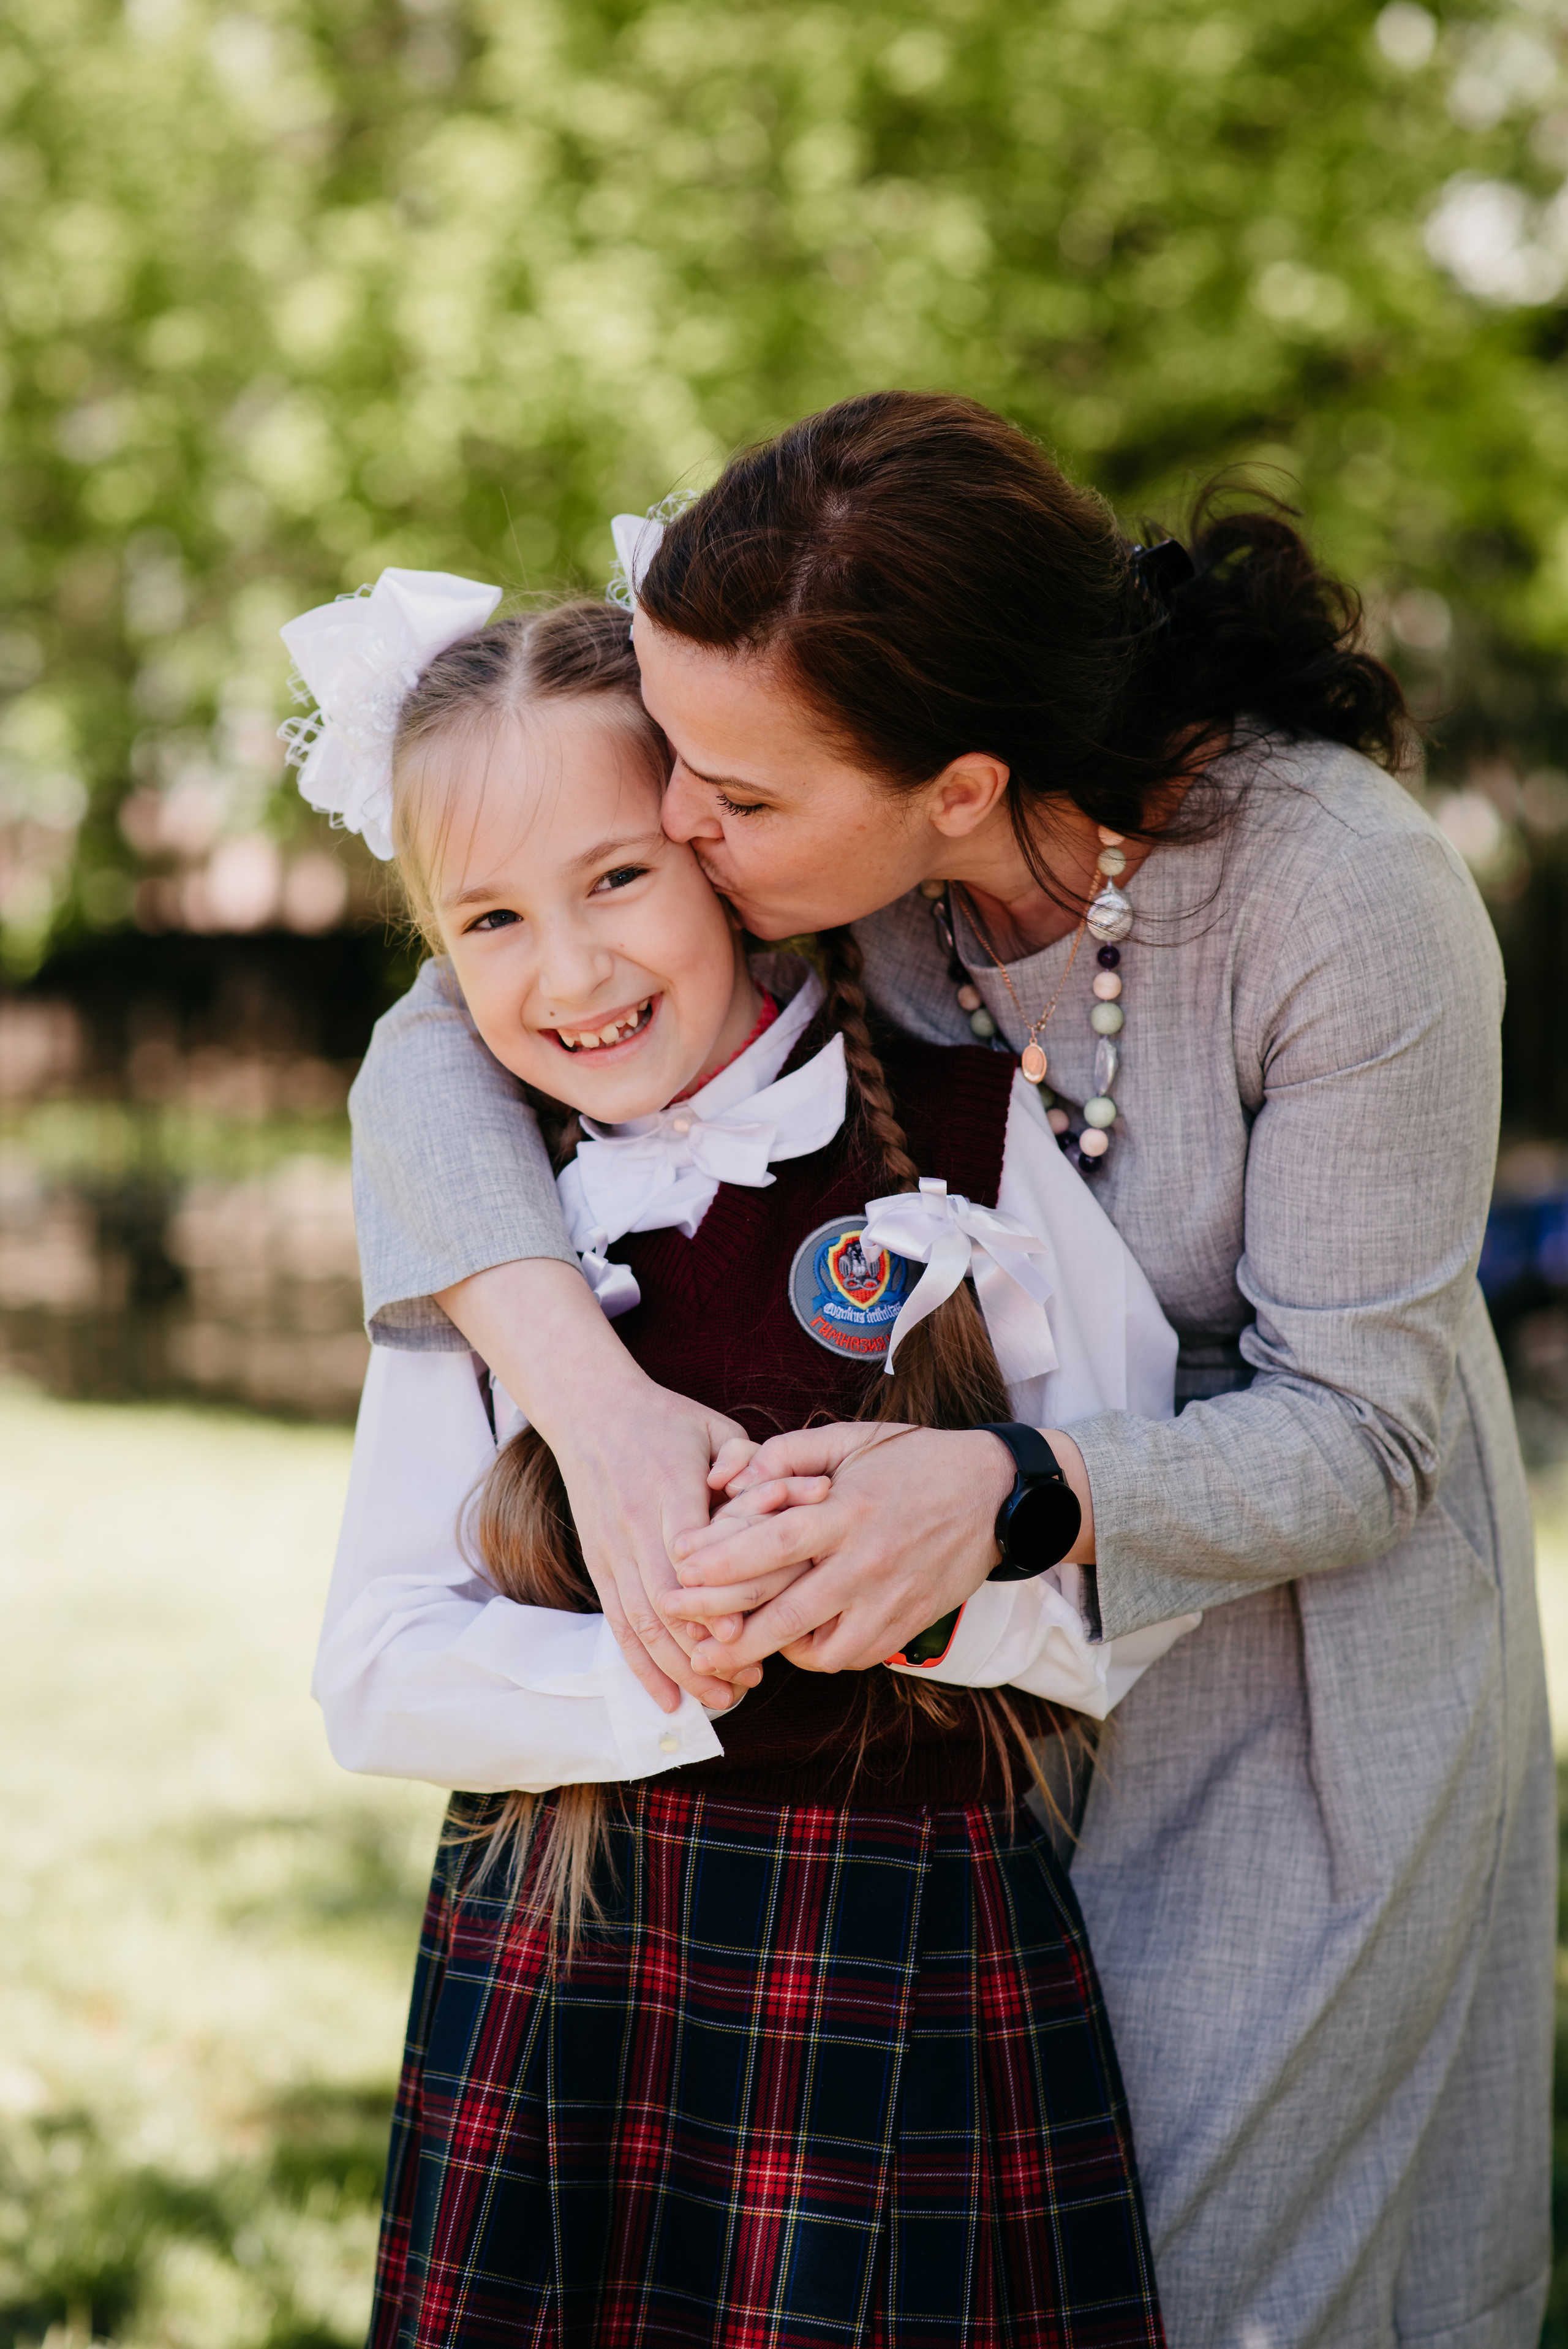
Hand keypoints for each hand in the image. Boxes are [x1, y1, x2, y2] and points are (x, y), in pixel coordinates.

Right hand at [437, 1259, 762, 1712]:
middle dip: (703, 1652)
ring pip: (641, 1622)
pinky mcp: (599, 1563)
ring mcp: (611, 1550)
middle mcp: (634, 1527)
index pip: (688, 1557)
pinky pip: (617, 1623)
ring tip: (719, 1700)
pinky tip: (666, 1699)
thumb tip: (790, 1498)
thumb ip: (750, 1466)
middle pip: (665, 1602)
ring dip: (677, 1669)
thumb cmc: (666, 1419)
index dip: (713, 1604)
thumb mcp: (715, 1429)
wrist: (591, 1410)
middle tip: (747, 1683)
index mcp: (668, 1491)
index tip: (745, 1639)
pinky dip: (640, 1665)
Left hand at [664, 1422, 1016, 1672]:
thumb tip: (732, 1477)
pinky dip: (817, 1654)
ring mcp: (889, 1600)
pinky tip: (796, 1641)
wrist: (993, 1494)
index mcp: (846, 1511)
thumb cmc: (912, 1460)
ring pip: (818, 1649)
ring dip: (773, 1652)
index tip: (680, 1574)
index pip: (773, 1544)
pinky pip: (851, 1656)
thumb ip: (786, 1452)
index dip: (722, 1564)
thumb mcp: (850, 1439)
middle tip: (690, 1647)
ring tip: (738, 1647)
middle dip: (730, 1636)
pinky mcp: (906, 1625)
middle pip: (785, 1613)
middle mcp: (866, 1562)